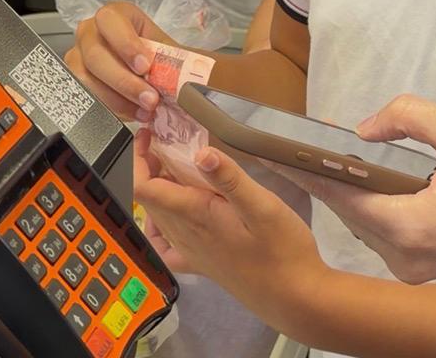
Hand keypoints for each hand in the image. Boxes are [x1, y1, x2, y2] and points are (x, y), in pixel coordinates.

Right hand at [64, 3, 172, 119]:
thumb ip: (174, 61)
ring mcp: (78, 57)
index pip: (110, 21)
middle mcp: (90, 32)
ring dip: (117, 99)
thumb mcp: (169, 52)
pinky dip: (111, 109)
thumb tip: (194, 77)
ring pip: (85, 79)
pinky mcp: (76, 81)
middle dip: (124, 81)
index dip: (126, 44)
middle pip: (95, 55)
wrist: (155, 75)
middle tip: (151, 99)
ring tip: (145, 111)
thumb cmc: (160, 58)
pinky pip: (85, 97)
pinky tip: (132, 114)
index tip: (146, 67)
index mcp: (114, 15)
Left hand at [134, 132, 328, 330]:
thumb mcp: (263, 206)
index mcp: (195, 215)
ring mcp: (192, 252)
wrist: (298, 299)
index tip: (150, 135)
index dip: (137, 158)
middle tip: (168, 141)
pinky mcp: (202, 266)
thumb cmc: (284, 250)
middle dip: (149, 166)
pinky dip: (161, 226)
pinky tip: (176, 216)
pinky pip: (167, 246)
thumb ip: (230, 179)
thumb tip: (200, 153)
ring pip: (157, 216)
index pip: (142, 187)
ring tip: (177, 167)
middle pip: (148, 197)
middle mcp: (185, 235)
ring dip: (158, 188)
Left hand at [263, 95, 435, 283]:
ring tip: (319, 148)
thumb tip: (363, 128)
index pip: (334, 192)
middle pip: (346, 207)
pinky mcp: (434, 266)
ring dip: (348, 186)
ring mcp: (419, 267)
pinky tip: (367, 171)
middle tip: (286, 137)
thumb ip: (405, 116)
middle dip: (319, 172)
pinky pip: (388, 229)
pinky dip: (374, 200)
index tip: (261, 145)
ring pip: (366, 219)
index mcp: (406, 228)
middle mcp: (405, 257)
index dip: (297, 165)